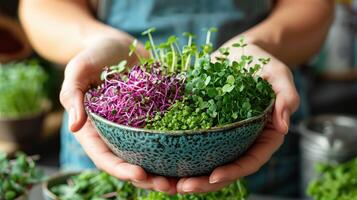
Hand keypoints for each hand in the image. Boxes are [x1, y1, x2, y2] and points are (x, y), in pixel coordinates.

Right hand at [59, 35, 177, 193]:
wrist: (118, 45)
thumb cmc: (93, 56)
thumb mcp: (78, 70)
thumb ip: (73, 94)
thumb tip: (75, 125)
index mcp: (95, 130)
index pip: (105, 157)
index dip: (121, 170)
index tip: (141, 175)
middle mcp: (117, 134)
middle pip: (131, 163)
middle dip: (150, 179)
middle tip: (170, 186)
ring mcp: (137, 127)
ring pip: (152, 155)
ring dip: (168, 169)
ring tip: (188, 179)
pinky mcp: (154, 117)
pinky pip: (167, 133)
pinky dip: (180, 146)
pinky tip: (199, 152)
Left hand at [174, 43, 299, 193]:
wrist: (238, 51)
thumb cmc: (260, 61)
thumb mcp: (277, 73)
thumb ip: (286, 95)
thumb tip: (284, 125)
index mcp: (263, 134)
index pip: (251, 160)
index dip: (234, 172)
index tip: (212, 177)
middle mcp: (243, 139)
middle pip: (226, 168)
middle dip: (205, 182)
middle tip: (182, 188)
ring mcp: (224, 134)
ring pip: (208, 162)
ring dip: (189, 175)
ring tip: (166, 183)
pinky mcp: (206, 126)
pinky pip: (193, 144)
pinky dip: (179, 155)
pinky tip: (160, 161)